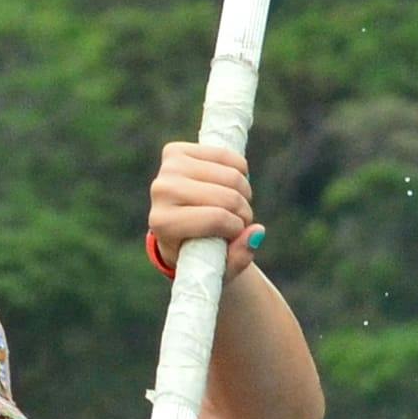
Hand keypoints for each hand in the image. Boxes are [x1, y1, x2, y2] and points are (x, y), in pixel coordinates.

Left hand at [146, 141, 257, 265]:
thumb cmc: (198, 254)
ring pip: (232, 175)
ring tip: (236, 205)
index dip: (236, 227)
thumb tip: (256, 232)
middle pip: (227, 196)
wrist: (176, 232)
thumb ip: (238, 257)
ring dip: (244, 193)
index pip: (217, 218)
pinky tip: (233, 185)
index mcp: (163, 223)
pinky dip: (241, 171)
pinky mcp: (176, 151)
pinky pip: (228, 156)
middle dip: (243, 211)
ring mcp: (168, 167)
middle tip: (240, 221)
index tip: (236, 235)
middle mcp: (160, 190)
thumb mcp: (217, 267)